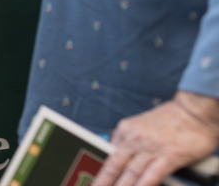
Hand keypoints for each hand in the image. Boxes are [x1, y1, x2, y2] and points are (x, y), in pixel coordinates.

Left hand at [95, 91, 218, 185]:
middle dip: (103, 182)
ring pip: (131, 172)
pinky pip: (153, 174)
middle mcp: (134, 139)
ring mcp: (151, 147)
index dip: (100, 172)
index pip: (108, 156)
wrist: (194, 110)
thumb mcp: (140, 126)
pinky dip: (144, 184)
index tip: (95, 183)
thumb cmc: (170, 119)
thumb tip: (119, 157)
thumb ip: (129, 141)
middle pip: (113, 166)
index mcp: (124, 131)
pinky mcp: (170, 155)